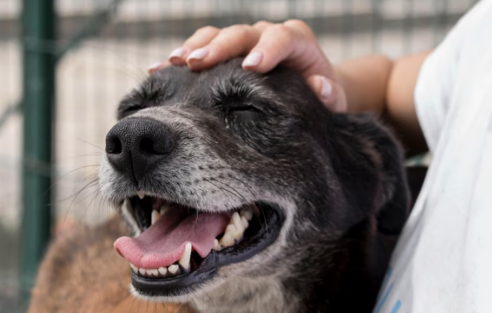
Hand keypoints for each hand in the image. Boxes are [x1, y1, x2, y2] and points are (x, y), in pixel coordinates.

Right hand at [148, 21, 347, 111]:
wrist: (313, 89)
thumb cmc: (322, 96)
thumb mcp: (332, 99)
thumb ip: (329, 95)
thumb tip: (321, 88)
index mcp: (296, 40)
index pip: (281, 38)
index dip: (267, 50)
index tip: (252, 67)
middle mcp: (267, 34)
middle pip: (240, 34)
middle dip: (218, 47)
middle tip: (197, 64)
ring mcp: (244, 41)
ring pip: (215, 35)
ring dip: (193, 48)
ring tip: (172, 63)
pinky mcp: (226, 52)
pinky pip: (201, 48)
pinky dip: (181, 59)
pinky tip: (159, 70)